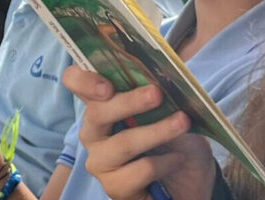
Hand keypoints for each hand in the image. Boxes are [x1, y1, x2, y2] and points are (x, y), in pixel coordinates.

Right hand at [62, 66, 215, 199]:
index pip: (75, 82)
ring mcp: (100, 161)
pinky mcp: (114, 188)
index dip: (84, 80)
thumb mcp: (174, 111)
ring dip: (157, 131)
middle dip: (129, 102)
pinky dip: (165, 162)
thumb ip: (160, 94)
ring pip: (123, 143)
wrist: (190, 182)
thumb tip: (164, 76)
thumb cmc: (176, 141)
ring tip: (183, 124)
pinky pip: (140, 169)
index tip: (108, 85)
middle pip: (96, 113)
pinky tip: (177, 159)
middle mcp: (93, 132)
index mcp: (101, 105)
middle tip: (157, 94)